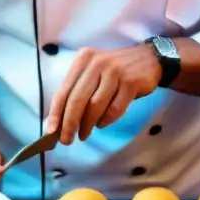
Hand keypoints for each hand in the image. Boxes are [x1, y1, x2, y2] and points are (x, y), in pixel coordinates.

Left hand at [45, 45, 161, 145]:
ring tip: (84, 135)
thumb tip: (60, 120)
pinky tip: (102, 125)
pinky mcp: (131, 82)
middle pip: (78, 99)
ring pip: (95, 105)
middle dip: (70, 123)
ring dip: (88, 124)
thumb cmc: (115, 70)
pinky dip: (106, 120)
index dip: (56, 113)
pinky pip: (115, 108)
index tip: (50, 131)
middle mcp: (97, 63)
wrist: (149, 59)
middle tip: (66, 140)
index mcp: (83, 59)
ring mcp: (115, 71)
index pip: (64, 90)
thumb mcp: (94, 72)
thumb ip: (78, 90)